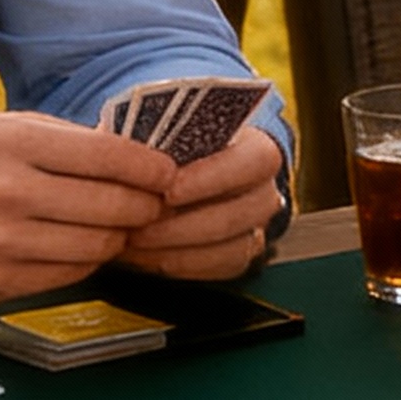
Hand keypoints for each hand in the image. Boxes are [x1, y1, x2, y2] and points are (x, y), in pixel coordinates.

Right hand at [0, 114, 181, 303]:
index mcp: (11, 144)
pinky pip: (67, 276)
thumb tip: (139, 160)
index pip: (109, 158)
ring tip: (117, 226)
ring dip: (117, 238)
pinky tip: (79, 246)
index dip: (151, 169)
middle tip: (153, 205)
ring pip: (95, 247)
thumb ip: (67, 142)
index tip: (168, 175)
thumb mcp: (1, 128)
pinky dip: (83, 262)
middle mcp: (6, 193)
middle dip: (144, 207)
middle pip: (112, 206)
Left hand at [125, 123, 288, 279]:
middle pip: (244, 212)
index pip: (256, 161)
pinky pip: (220, 267)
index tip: (168, 190)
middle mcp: (265, 189)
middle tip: (141, 224)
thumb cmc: (166, 149)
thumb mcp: (163, 132)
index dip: (214, 177)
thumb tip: (137, 150)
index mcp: (257, 148)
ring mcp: (257, 226)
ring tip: (134, 241)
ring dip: (178, 248)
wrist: (169, 177)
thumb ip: (158, 139)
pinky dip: (180, 264)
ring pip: (234, 246)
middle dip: (187, 223)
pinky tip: (145, 255)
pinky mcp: (241, 256)